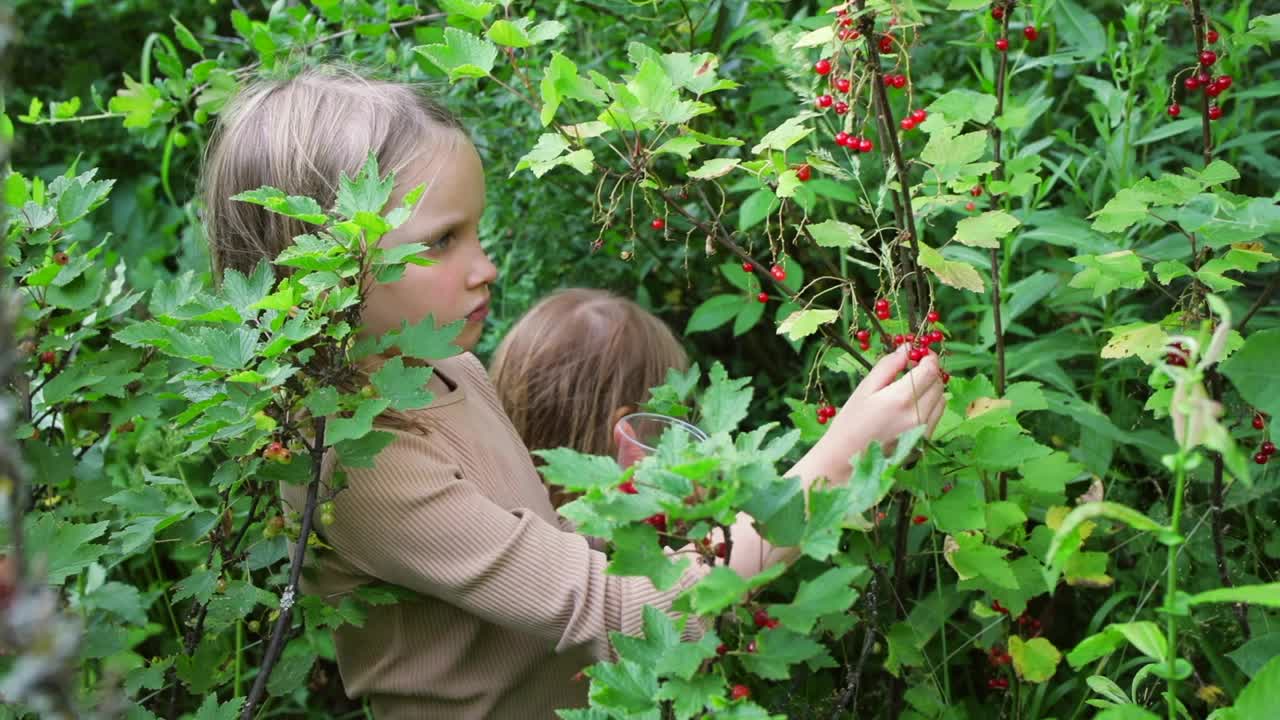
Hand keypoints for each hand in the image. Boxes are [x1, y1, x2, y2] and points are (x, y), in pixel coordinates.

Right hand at [809, 346, 946, 478]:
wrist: (846, 459)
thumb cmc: (851, 421)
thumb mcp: (865, 388)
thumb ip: (888, 365)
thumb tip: (907, 347)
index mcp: (900, 399)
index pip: (930, 370)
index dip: (929, 357)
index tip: (921, 352)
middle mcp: (917, 415)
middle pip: (938, 383)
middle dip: (930, 371)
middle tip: (913, 367)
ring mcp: (923, 430)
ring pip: (941, 399)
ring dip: (932, 388)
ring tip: (911, 387)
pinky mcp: (924, 441)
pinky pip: (937, 415)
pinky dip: (930, 404)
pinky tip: (911, 406)